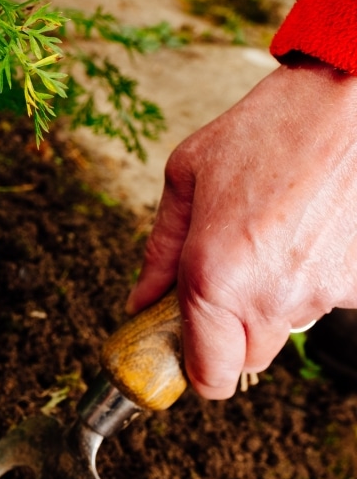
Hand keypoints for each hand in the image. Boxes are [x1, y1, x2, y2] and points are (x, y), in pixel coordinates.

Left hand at [127, 58, 356, 397]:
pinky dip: (314, 279)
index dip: (199, 370)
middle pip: (249, 359)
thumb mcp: (187, 176)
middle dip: (233, 331)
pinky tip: (308, 233)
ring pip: (287, 328)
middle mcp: (268, 297)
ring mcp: (320, 294)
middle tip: (229, 279)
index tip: (192, 350)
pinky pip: (326, 301)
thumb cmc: (265, 130)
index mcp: (214, 276)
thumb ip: (161, 250)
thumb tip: (142, 300)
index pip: (210, 377)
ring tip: (273, 237)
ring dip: (274, 300)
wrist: (344, 101)